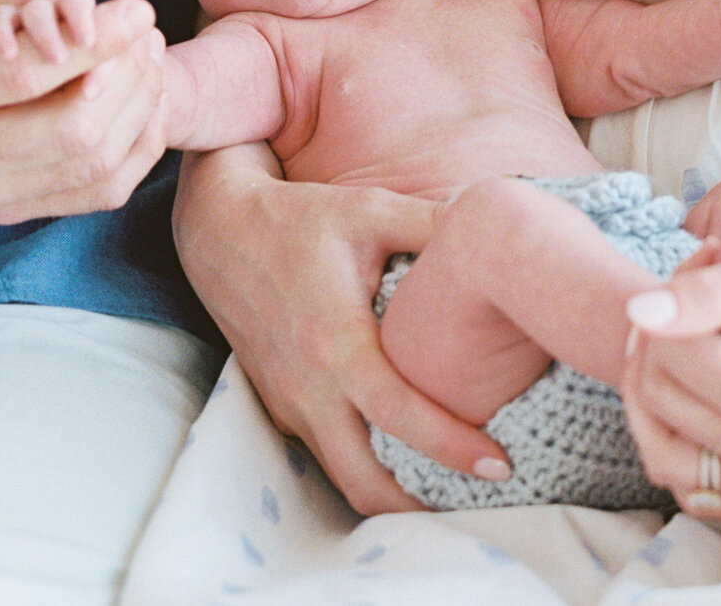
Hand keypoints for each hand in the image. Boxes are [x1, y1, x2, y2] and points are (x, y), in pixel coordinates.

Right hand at [0, 0, 169, 224]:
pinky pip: (91, 194)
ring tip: (148, 55)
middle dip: (126, 78)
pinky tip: (143, 102)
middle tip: (146, 30)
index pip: (27, 78)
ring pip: (91, 170)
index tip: (138, 8)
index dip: (96, 43)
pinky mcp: (1, 209)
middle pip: (71, 135)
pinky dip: (132, 151)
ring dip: (138, 111)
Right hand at [173, 147, 513, 513]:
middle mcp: (308, 386)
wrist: (220, 230)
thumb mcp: (371, 212)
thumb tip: (496, 233)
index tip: (500, 465)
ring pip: (343, 477)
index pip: (399, 414)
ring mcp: (289, 403)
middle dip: (422, 509)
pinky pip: (326, 455)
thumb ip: (434, 225)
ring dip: (393, 496)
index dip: (452, 446)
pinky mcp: (280, 405)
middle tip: (481, 502)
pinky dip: (365, 468)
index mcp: (335, 342)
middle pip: (366, 482)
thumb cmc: (302, 219)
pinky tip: (402, 457)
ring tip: (451, 493)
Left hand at [622, 222, 720, 518]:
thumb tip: (638, 311)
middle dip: (662, 334)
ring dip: (653, 395)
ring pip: (666, 454)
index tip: (711, 255)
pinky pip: (702, 488)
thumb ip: (709, 290)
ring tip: (680, 341)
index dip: (674, 291)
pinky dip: (682, 444)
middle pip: (660, 398)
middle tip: (699, 288)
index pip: (668, 352)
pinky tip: (697, 394)